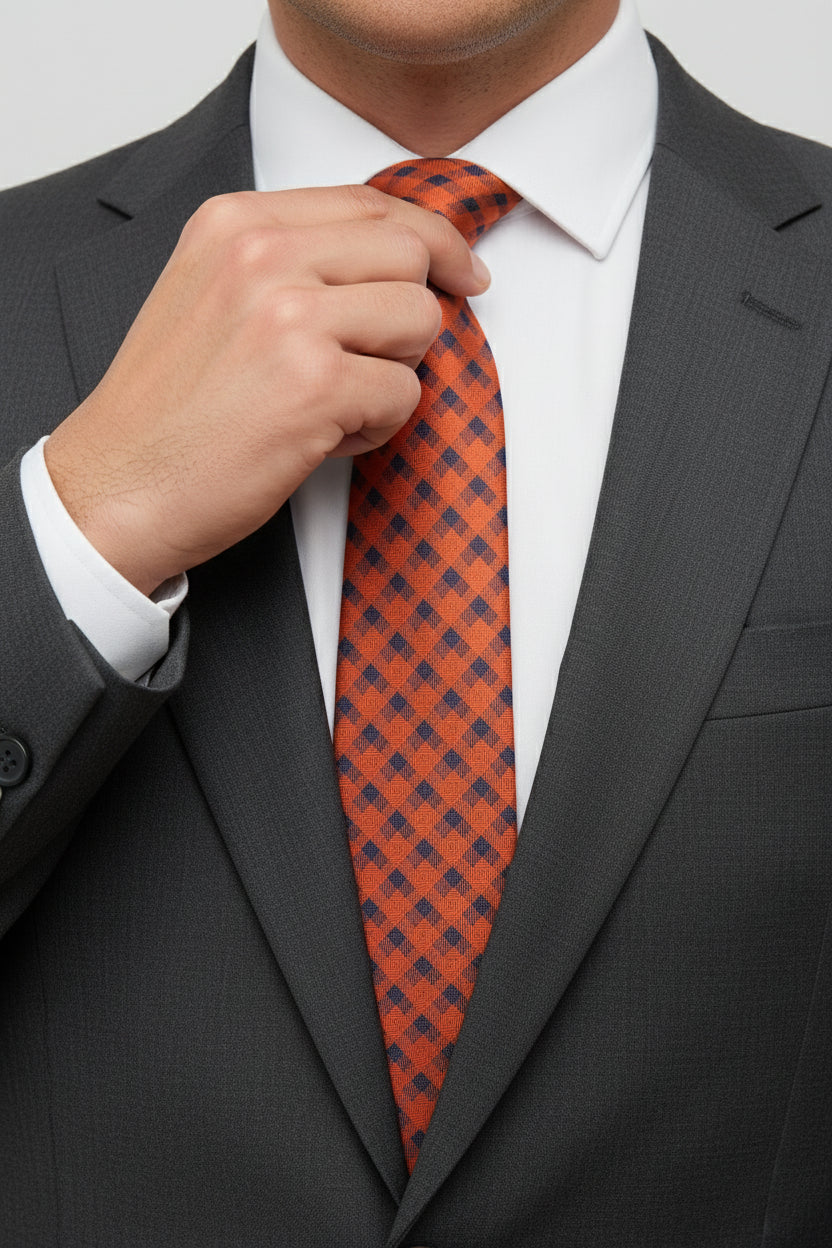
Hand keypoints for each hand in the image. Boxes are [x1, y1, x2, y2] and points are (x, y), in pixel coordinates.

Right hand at [44, 186, 488, 595]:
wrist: (116, 487)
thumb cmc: (167, 410)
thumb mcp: (209, 295)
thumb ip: (289, 261)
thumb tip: (397, 259)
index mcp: (234, 222)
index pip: (372, 202)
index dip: (434, 240)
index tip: (463, 273)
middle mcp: (261, 255)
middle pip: (409, 255)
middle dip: (411, 316)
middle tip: (376, 362)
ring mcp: (290, 316)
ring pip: (419, 321)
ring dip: (393, 373)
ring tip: (333, 404)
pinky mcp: (317, 384)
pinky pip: (406, 392)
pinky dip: (378, 426)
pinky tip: (322, 439)